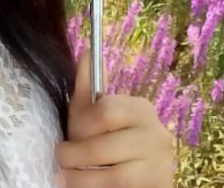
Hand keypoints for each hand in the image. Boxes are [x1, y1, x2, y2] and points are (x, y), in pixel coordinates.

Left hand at [53, 48, 175, 187]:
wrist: (140, 176)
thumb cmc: (109, 138)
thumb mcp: (95, 110)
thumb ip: (89, 84)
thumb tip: (85, 49)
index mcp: (140, 108)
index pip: (106, 111)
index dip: (81, 125)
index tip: (69, 134)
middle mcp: (156, 134)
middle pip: (106, 145)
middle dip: (77, 155)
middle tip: (61, 159)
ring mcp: (161, 165)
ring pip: (116, 176)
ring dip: (83, 180)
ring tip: (64, 179)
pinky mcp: (160, 187)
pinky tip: (81, 187)